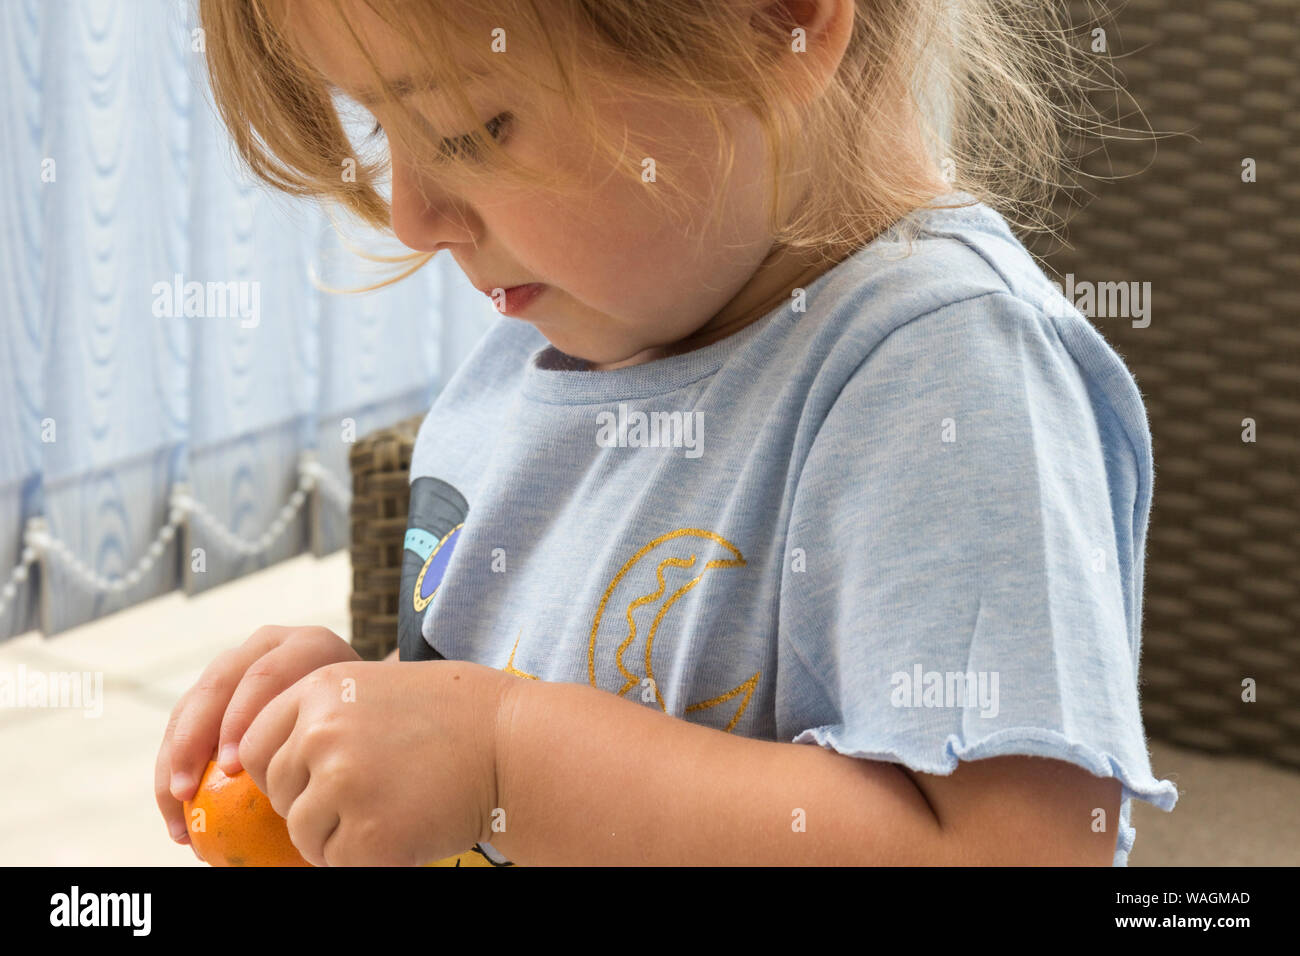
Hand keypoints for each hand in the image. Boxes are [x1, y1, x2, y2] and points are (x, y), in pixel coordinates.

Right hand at [154, 625, 361, 855]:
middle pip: (218, 684)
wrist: (357, 704)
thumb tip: (316, 809)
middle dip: (195, 739)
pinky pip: (181, 728)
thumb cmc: (367, 727)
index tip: (232, 770)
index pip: (266, 675)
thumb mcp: (361, 725)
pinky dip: (172, 772)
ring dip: (174, 760)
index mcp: (308, 646)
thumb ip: (339, 747)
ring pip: (190, 705)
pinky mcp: (211, 692)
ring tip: (178, 808)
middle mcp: (268, 647)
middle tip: (190, 791)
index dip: (242, 719)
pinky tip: (178, 819)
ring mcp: (235, 665)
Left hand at [238, 658, 513, 866]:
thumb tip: (262, 761)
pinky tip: (406, 828)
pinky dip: (367, 857)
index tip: (322, 778)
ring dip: (340, 834)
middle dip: (316, 803)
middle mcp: (322, 731)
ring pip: (304, 833)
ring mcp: (343, 782)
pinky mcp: (368, 833)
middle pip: (279, 792)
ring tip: (395, 808)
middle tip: (375, 792)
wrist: (516, 745)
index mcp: (321, 689)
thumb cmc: (458, 718)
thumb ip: (323, 715)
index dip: (286, 771)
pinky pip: (337, 862)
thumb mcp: (378, 689)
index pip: (255, 747)